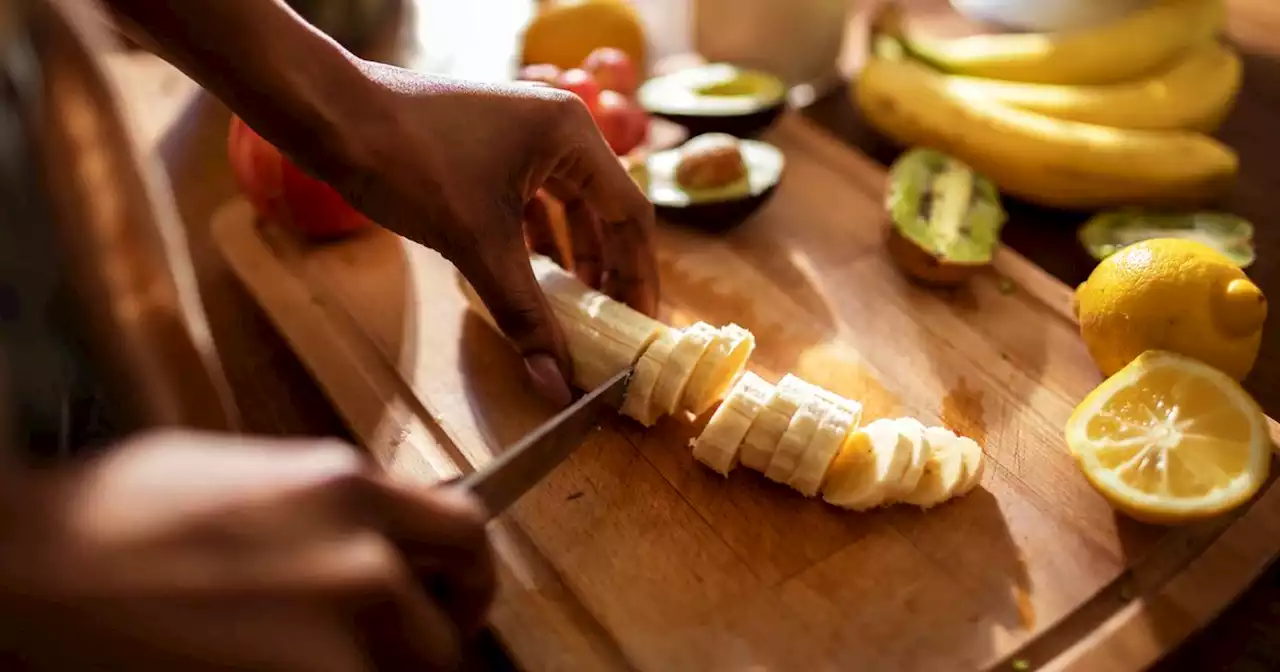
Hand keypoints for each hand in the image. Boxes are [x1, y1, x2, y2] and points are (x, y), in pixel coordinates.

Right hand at [0, 430, 493, 671]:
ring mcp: (332, 631)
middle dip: (432, 644)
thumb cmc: (121, 510)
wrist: (36, 560)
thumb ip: (335, 507)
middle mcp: (359, 557)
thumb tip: (380, 540)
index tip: (456, 595)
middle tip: (404, 651)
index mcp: (348, 488)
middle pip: (450, 628)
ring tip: (340, 663)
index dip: (469, 574)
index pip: (467, 530)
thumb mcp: (256, 476)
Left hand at [320, 62, 659, 405]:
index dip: (639, 277)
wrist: (329, 118)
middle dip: (608, 272)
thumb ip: (524, 315)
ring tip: (578, 314)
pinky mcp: (491, 149)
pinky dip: (537, 245)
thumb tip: (556, 383)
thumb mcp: (476, 244)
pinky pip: (532, 203)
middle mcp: (557, 128)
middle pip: (604, 212)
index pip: (631, 215)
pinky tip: (533, 282)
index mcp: (572, 135)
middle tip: (614, 327)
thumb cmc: (408, 162)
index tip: (640, 326)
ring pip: (567, 209)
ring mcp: (523, 136)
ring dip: (573, 261)